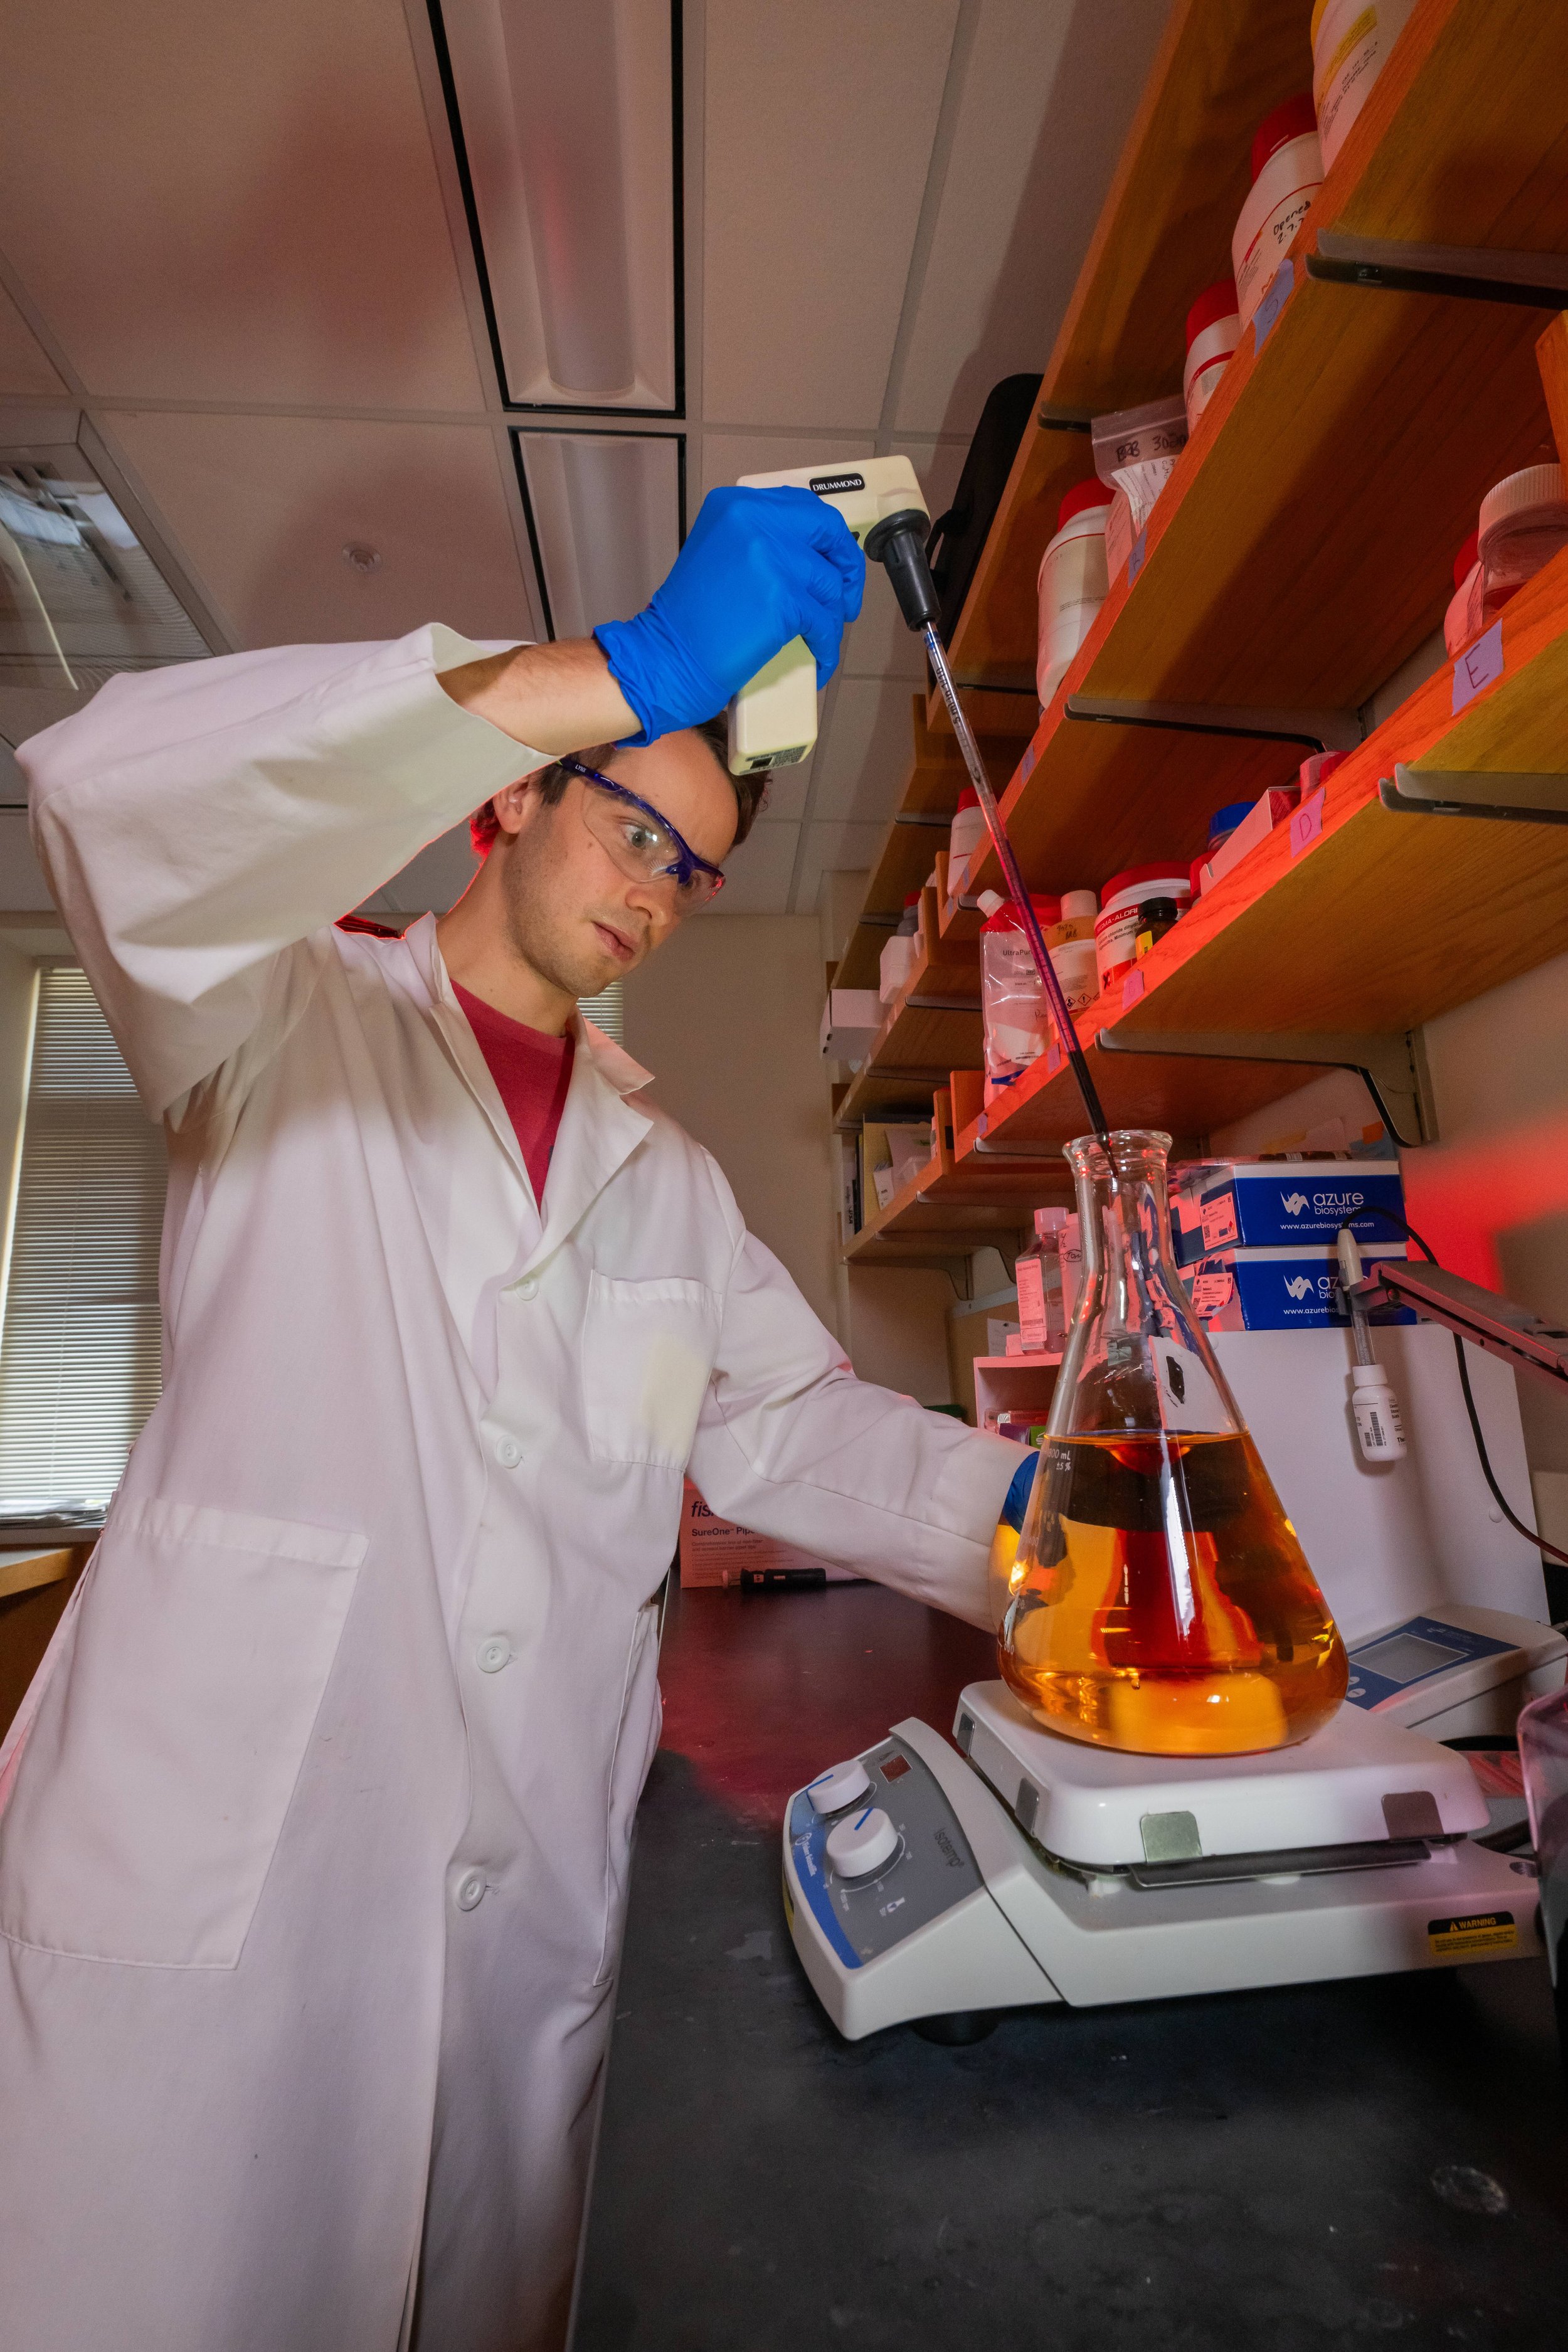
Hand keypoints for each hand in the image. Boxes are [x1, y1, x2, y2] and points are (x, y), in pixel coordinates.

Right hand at [593, 486, 864, 744]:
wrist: (667, 655)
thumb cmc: (691, 616)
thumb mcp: (719, 551)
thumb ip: (760, 539)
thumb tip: (810, 552)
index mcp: (737, 505)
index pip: (804, 506)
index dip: (827, 536)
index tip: (835, 560)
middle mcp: (755, 520)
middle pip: (828, 531)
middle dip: (847, 566)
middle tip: (845, 598)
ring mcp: (772, 558)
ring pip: (830, 583)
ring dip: (832, 615)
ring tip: (819, 636)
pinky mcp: (783, 600)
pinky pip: (824, 622)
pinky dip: (826, 645)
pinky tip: (819, 658)